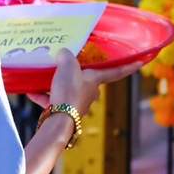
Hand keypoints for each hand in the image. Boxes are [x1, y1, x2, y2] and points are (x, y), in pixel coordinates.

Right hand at [28, 47, 142, 115]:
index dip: (129, 66)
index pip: (117, 71)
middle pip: (85, 79)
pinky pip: (54, 100)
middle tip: (65, 64)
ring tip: (42, 76)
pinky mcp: (64, 111)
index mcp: (95, 80)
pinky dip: (44, 96)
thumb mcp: (67, 66)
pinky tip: (31, 92)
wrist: (59, 121)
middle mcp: (89, 93)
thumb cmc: (68, 91)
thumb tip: (63, 52)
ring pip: (67, 89)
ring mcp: (77, 103)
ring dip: (55, 84)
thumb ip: (66, 55)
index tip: (142, 62)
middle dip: (76, 73)